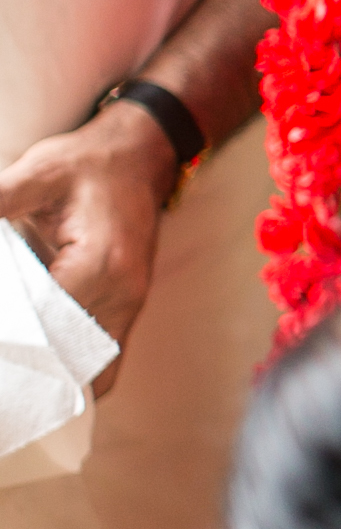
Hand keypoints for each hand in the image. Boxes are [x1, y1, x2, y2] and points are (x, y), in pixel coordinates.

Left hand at [0, 108, 179, 389]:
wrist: (140, 155)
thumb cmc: (88, 164)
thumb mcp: (34, 175)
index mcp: (101, 264)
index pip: (46, 324)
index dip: (13, 338)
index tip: (3, 340)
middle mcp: (124, 292)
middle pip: (68, 354)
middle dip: (29, 365)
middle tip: (8, 364)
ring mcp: (131, 304)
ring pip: (90, 368)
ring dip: (51, 372)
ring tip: (15, 368)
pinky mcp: (128, 307)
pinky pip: (102, 358)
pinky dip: (71, 367)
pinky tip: (38, 362)